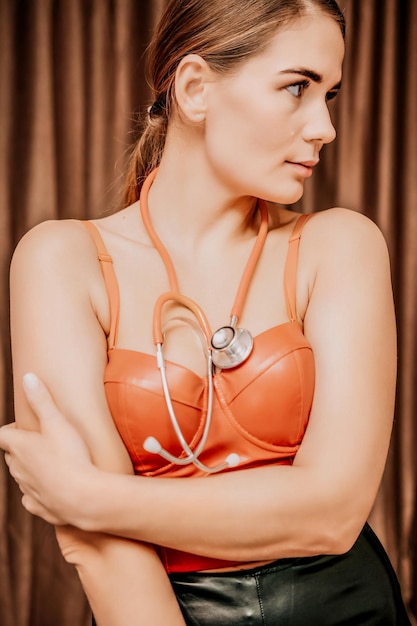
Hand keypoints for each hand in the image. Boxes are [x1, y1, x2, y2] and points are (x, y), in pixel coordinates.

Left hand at [0, 373, 96, 525]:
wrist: (83, 497)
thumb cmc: (70, 456)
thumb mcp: (58, 422)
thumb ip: (42, 400)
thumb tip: (27, 377)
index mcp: (20, 447)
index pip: (2, 436)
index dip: (8, 429)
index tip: (20, 426)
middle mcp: (19, 469)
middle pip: (11, 456)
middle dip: (19, 448)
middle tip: (38, 441)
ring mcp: (28, 489)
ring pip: (21, 476)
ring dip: (29, 469)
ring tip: (48, 462)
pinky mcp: (39, 507)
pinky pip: (31, 498)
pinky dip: (38, 492)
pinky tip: (51, 488)